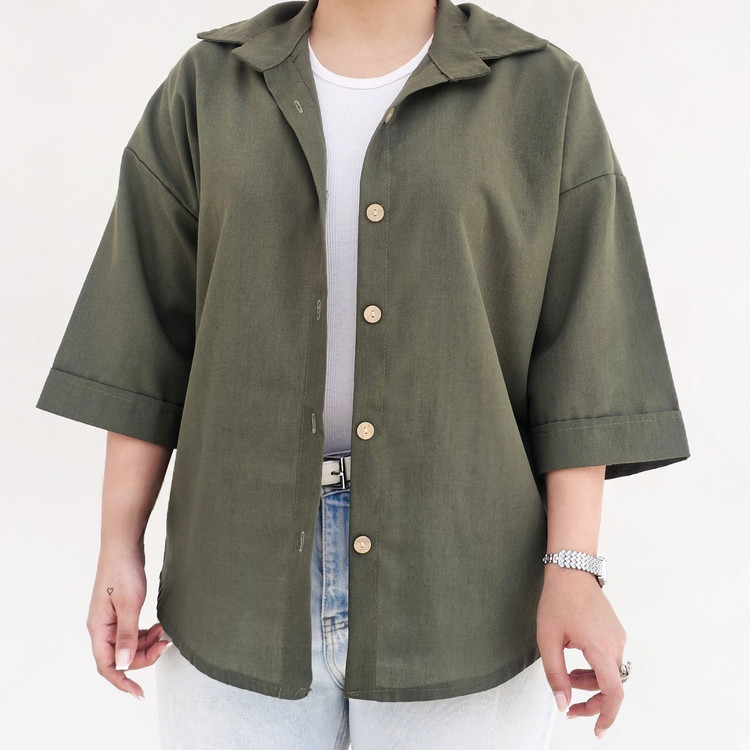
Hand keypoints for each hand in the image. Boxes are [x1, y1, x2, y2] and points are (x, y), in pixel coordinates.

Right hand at [86, 548, 171, 698]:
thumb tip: (123, 665)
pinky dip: (145, 633)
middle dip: (143, 656)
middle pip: (121, 657)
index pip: (107, 666)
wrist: (124, 545)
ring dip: (146, 644)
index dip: (122, 681)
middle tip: (166, 645)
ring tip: (164, 633)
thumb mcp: (129, 604)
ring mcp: (110, 619)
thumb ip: (127, 635)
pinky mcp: (120, 611)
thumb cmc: (123, 571)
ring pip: (128, 645)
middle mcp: (101, 627)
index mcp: (98, 628)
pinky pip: (132, 632)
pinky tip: (158, 626)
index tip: (140, 692)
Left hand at [536, 565, 626, 739]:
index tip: (598, 731)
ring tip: (566, 676)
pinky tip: (575, 661)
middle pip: (610, 686)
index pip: (613, 692)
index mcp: (600, 647)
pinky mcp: (614, 632)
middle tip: (568, 707)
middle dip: (590, 700)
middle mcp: (615, 644)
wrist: (571, 570)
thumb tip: (562, 703)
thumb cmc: (558, 600)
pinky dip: (594, 669)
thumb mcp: (548, 639)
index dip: (607, 715)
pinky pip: (609, 660)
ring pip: (609, 674)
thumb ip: (555, 674)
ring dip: (589, 682)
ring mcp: (617, 637)